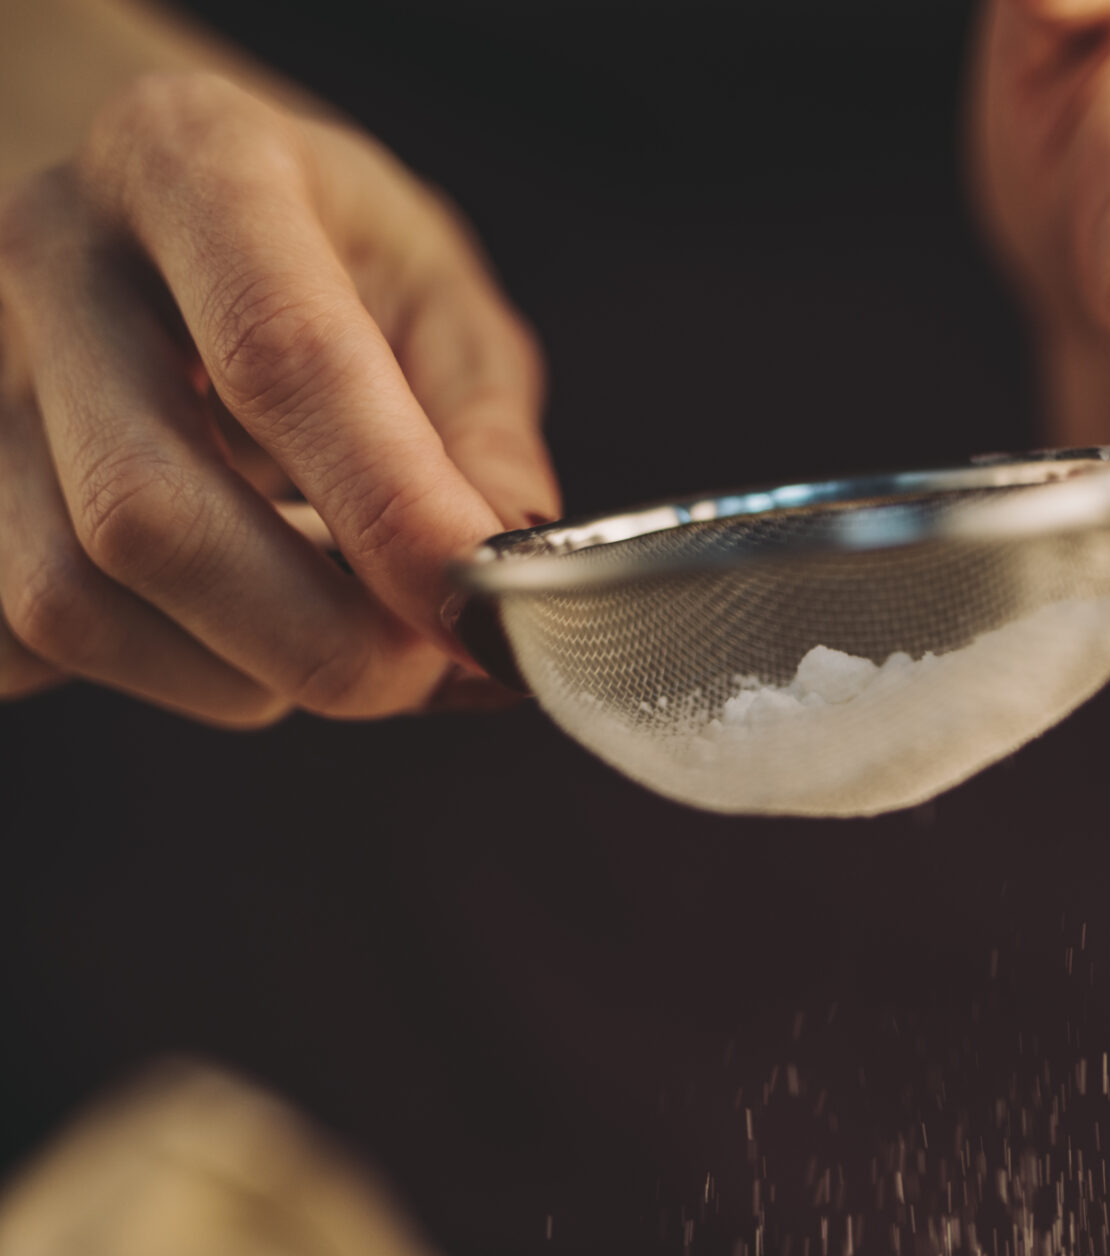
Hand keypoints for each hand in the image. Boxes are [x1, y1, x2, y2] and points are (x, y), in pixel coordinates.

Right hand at [0, 73, 558, 723]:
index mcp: (189, 161)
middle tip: (420, 674)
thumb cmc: (307, 251)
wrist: (138, 209)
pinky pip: (27, 645)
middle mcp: (53, 255)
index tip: (472, 614)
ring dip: (233, 674)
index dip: (388, 512)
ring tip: (320, 633)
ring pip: (72, 601)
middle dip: (313, 639)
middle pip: (147, 510)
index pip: (280, 354)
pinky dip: (154, 674)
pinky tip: (222, 630)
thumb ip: (480, 426)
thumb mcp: (429, 284)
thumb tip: (498, 576)